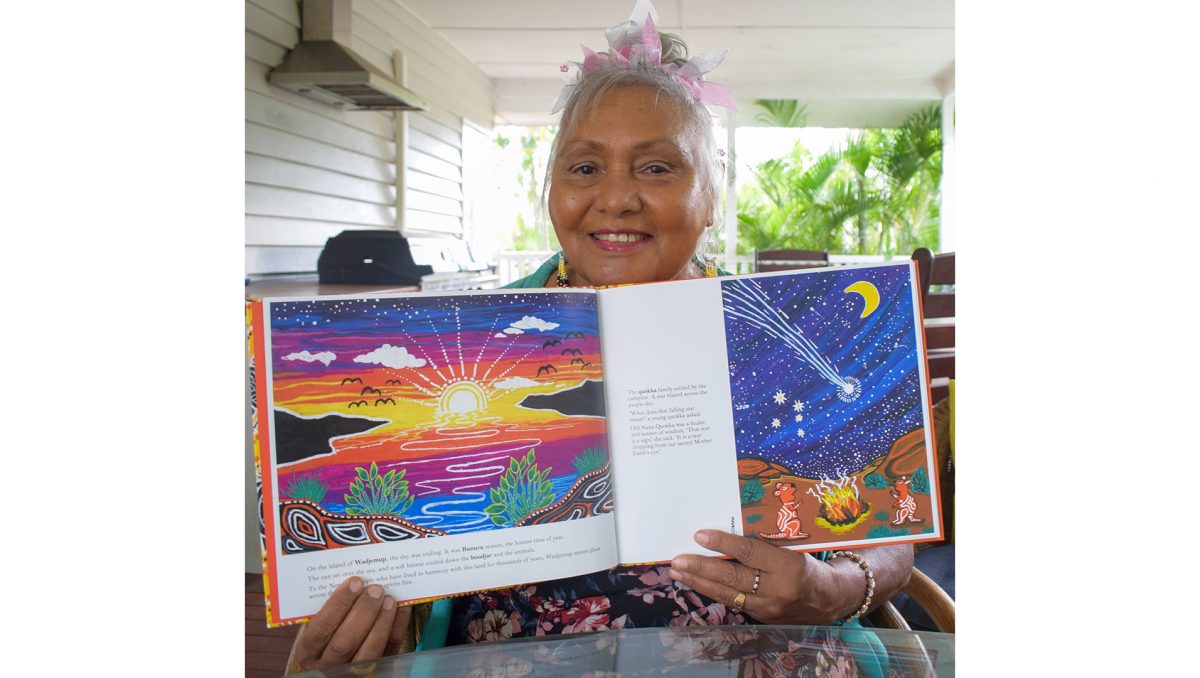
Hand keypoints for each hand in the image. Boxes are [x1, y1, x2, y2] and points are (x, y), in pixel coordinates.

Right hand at [290, 576, 411, 671]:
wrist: (338, 658)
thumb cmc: (327, 632)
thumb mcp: (317, 623)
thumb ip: (328, 608)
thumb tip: (353, 580)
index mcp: (308, 651)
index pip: (320, 630)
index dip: (338, 605)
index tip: (354, 582)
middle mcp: (328, 665)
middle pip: (344, 643)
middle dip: (363, 612)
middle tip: (375, 589)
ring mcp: (352, 672)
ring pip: (369, 651)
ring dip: (381, 622)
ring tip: (389, 599)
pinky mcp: (377, 670)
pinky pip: (389, 650)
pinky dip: (397, 627)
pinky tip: (401, 608)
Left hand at [668, 530, 850, 624]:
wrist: (831, 599)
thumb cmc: (808, 565)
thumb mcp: (791, 549)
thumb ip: (763, 545)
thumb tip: (725, 534)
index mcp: (788, 565)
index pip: (749, 552)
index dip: (722, 543)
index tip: (700, 535)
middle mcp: (778, 589)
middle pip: (733, 577)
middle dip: (701, 568)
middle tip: (678, 559)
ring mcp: (769, 608)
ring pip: (727, 594)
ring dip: (699, 582)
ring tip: (678, 572)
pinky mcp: (762, 618)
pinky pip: (732, 603)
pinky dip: (712, 592)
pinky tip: (696, 582)